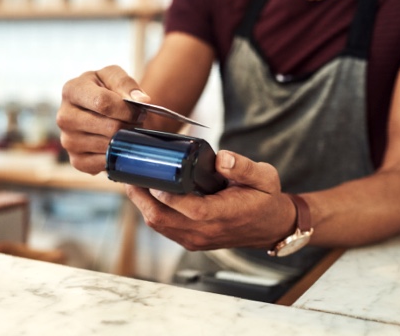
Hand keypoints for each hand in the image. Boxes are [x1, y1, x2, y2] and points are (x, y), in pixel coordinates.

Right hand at [57, 65, 149, 173]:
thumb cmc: (106, 90)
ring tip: (125, 130)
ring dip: (124, 140)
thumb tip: (142, 100)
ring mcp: (68, 141)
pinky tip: (117, 145)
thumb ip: (127, 84)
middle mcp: (65, 117)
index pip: (103, 103)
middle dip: (129, 125)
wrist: (98, 110)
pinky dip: (116, 155)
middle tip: (135, 122)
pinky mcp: (76, 160)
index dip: (127, 109)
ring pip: (109, 146)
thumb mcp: (114, 77)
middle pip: (109, 127)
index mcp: (72, 90)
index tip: (140, 110)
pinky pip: (103, 163)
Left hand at [125, 150, 296, 250]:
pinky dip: (150, 210)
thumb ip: (244, 167)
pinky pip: (163, 228)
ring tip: (132, 179)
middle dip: (141, 196)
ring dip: (141, 203)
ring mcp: (196, 239)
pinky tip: (145, 193)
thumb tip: (221, 158)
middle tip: (129, 172)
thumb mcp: (265, 178)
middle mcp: (206, 231)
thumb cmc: (265, 199)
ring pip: (159, 225)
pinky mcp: (191, 240)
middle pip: (163, 219)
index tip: (152, 175)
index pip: (190, 209)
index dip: (168, 194)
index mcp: (225, 215)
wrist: (270, 227)